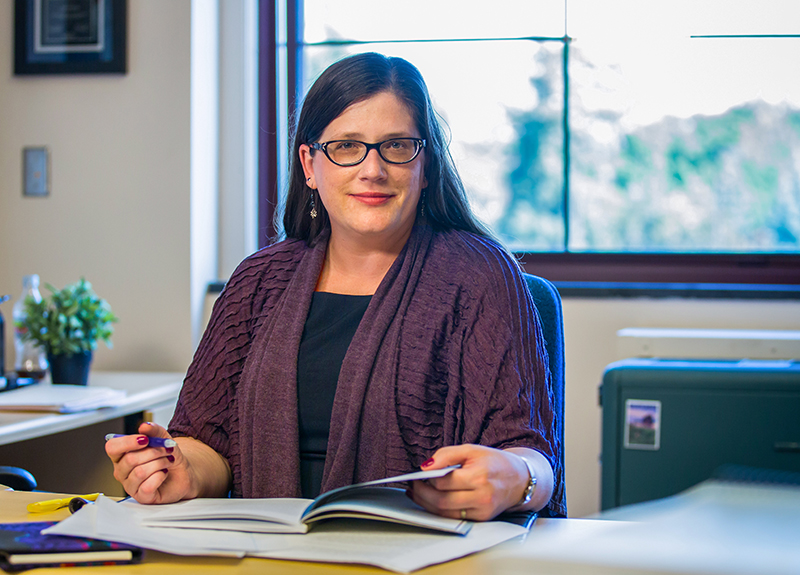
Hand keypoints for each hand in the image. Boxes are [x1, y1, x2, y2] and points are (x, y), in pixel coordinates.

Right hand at [105, 422, 201, 503]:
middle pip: (130, 459)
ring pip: (140, 472)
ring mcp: (130, 485)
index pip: (112, 447)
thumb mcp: (163, 438)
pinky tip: (164, 473)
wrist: (183, 472)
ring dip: (160, 463)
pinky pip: (147, 486)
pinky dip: (160, 476)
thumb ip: (154, 430)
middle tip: (166, 450)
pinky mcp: (141, 497)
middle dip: (153, 452)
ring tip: (168, 461)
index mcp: (122, 455)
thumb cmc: (168, 456)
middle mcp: (122, 471)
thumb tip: (144, 427)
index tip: (145, 439)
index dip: (128, 442)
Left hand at [406, 444, 529, 520]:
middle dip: (422, 494)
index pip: (444, 481)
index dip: (427, 479)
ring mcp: (482, 511)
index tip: (417, 474)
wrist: (519, 479)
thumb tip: (425, 466)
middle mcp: (482, 497)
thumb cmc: (493, 462)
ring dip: (426, 504)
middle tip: (412, 486)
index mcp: (479, 476)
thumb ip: (446, 454)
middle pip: (441, 500)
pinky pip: (453, 517)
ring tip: (417, 494)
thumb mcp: (471, 449)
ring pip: (445, 513)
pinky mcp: (481, 520)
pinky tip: (431, 501)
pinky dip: (438, 511)